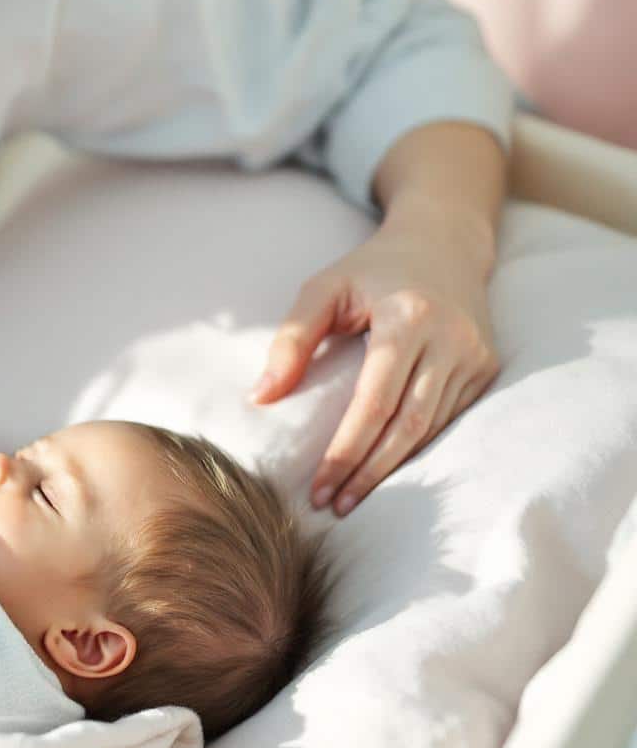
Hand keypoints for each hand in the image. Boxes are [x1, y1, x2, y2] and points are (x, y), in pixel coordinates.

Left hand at [251, 224, 498, 516]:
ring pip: (432, 430)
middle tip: (333, 505)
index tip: (317, 487)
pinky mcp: (487, 366)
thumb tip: (260, 398)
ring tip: (352, 497)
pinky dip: (416, 449)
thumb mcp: (323, 288)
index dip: (346, 450)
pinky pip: (449, 420)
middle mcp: (451, 338)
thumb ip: (291, 339)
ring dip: (392, 469)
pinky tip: (385, 470)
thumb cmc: (371, 269)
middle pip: (407, 426)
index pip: (375, 402)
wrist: (444, 242)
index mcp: (409, 317)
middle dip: (367, 472)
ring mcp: (475, 355)